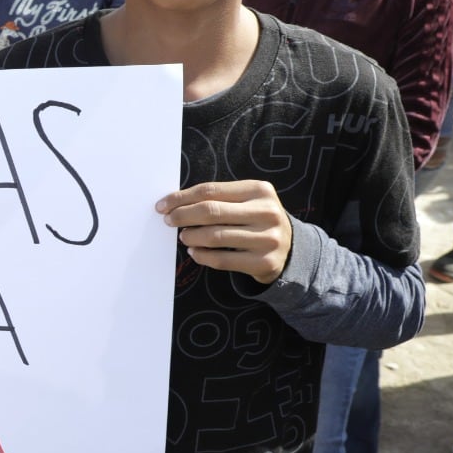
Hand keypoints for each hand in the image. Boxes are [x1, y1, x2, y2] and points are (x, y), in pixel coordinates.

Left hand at [156, 180, 293, 285]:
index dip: (181, 198)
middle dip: (182, 216)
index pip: (210, 191)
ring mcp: (268, 239)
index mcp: (260, 190)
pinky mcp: (265, 262)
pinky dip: (202, 256)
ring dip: (191, 237)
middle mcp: (267, 212)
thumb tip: (175, 203)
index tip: (162, 205)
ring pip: (215, 237)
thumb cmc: (256, 220)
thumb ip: (217, 199)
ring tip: (183, 236)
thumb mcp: (246, 201)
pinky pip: (222, 260)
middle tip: (168, 221)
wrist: (290, 249)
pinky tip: (195, 252)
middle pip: (211, 211)